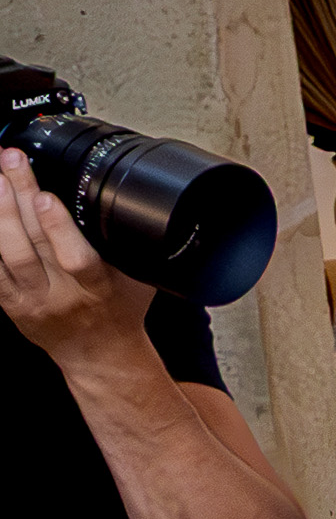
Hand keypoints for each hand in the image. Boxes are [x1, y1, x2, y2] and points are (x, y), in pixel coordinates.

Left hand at [0, 151, 159, 378]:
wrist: (100, 357)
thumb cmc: (121, 314)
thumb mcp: (140, 283)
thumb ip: (129, 248)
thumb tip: (129, 203)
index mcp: (99, 290)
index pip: (76, 258)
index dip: (57, 228)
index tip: (45, 196)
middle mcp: (61, 296)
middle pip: (34, 243)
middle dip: (19, 197)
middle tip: (12, 161)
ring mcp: (32, 300)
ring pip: (8, 253)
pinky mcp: (11, 302)